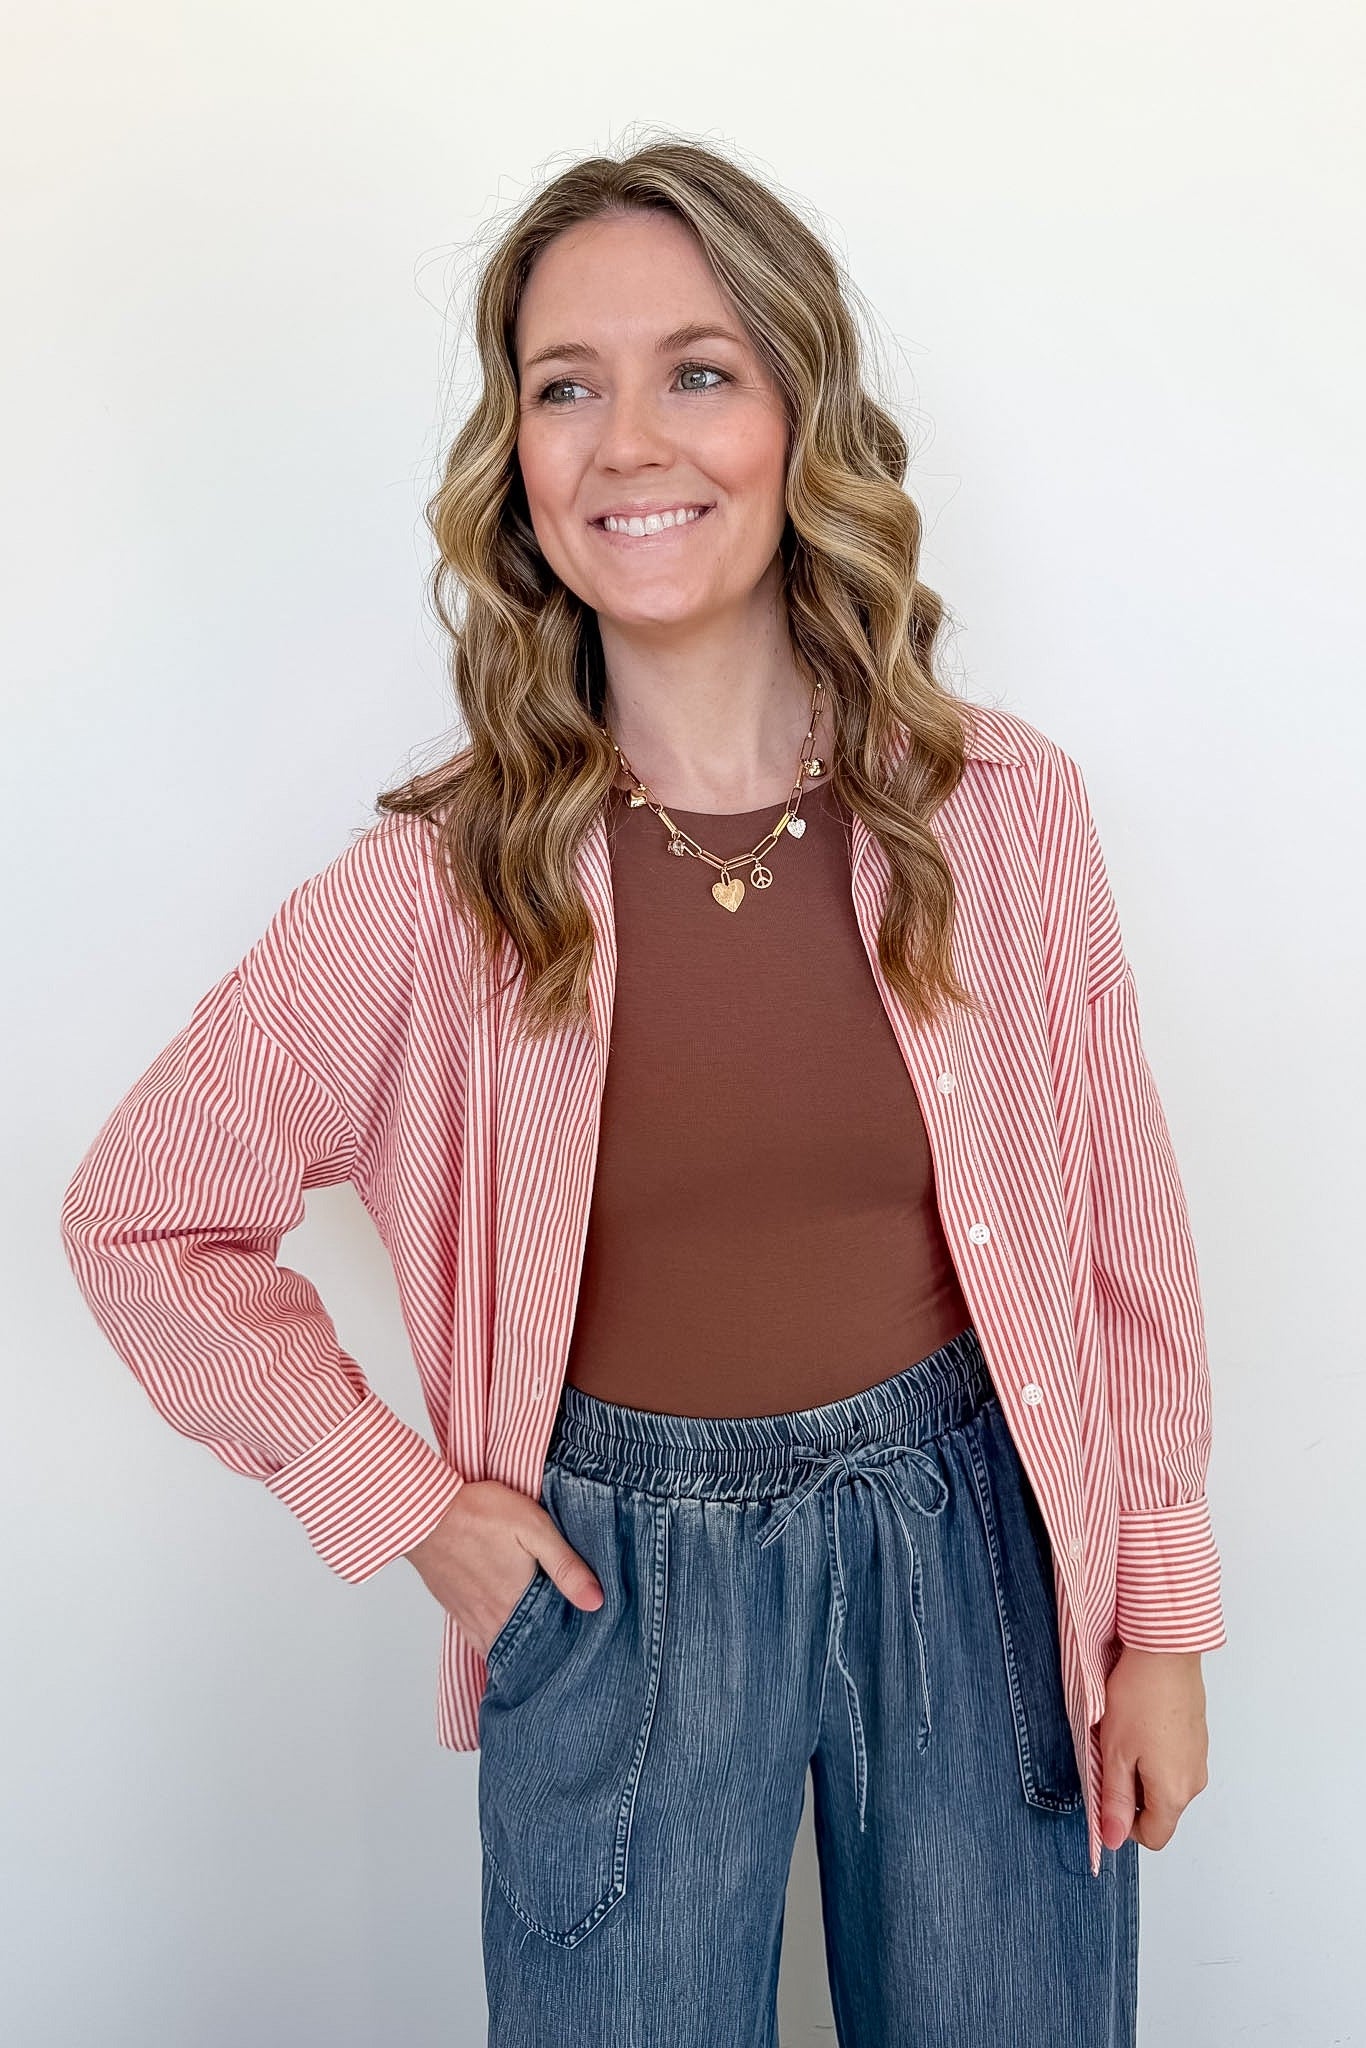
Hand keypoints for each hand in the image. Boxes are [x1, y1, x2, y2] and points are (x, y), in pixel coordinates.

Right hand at [402, 1480, 603, 1659]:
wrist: (424, 1513)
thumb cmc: (479, 1513)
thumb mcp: (534, 1528)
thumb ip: (565, 1565)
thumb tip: (596, 1601)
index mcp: (517, 1603)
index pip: (550, 1640)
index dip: (569, 1643)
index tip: (585, 1645)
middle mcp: (492, 1619)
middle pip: (526, 1650)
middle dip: (546, 1652)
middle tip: (567, 1650)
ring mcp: (470, 1617)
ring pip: (501, 1648)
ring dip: (520, 1650)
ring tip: (541, 1647)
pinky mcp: (455, 1609)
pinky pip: (478, 1641)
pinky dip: (494, 1645)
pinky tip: (505, 1637)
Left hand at [1097, 1645, 1209, 1852]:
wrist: (1165, 1652)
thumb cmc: (1140, 1697)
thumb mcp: (1116, 1753)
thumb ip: (1115, 1800)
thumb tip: (1112, 1839)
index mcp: (1175, 1793)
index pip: (1153, 1837)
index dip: (1124, 1823)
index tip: (1108, 1793)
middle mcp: (1195, 1781)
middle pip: (1160, 1811)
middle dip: (1132, 1792)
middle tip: (1113, 1755)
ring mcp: (1199, 1758)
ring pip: (1166, 1784)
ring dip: (1142, 1770)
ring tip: (1126, 1734)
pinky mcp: (1197, 1738)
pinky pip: (1174, 1761)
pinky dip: (1154, 1752)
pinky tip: (1141, 1722)